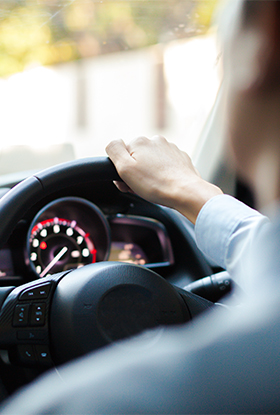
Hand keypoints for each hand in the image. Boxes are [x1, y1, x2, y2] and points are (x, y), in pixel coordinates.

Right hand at [106, 136, 221, 223]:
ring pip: (152, 163)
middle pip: (137, 158)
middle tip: (140, 188)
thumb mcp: (125, 168)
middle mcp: (155, 141)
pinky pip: (166, 166)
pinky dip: (163, 175)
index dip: (122, 171)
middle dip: (136, 173)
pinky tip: (164, 185)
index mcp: (140, 142)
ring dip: (149, 174)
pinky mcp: (180, 159)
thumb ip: (114, 150)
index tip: (128, 183)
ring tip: (154, 188)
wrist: (186, 192)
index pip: (121, 155)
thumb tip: (112, 143)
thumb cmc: (156, 184)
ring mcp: (170, 149)